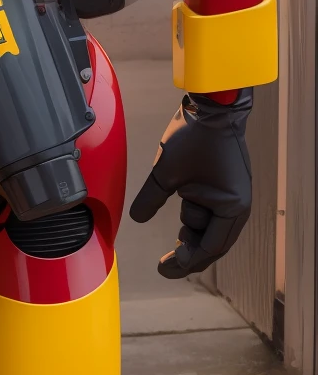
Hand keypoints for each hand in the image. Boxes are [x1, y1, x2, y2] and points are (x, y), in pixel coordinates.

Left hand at [129, 91, 252, 279]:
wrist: (212, 107)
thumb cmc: (193, 137)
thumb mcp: (165, 172)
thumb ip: (150, 200)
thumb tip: (137, 220)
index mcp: (230, 207)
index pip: (210, 247)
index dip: (186, 260)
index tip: (165, 267)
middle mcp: (237, 206)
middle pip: (214, 244)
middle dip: (190, 255)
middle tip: (164, 267)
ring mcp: (233, 196)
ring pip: (211, 229)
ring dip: (191, 235)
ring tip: (172, 242)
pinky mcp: (225, 187)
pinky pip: (211, 213)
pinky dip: (196, 219)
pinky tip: (182, 221)